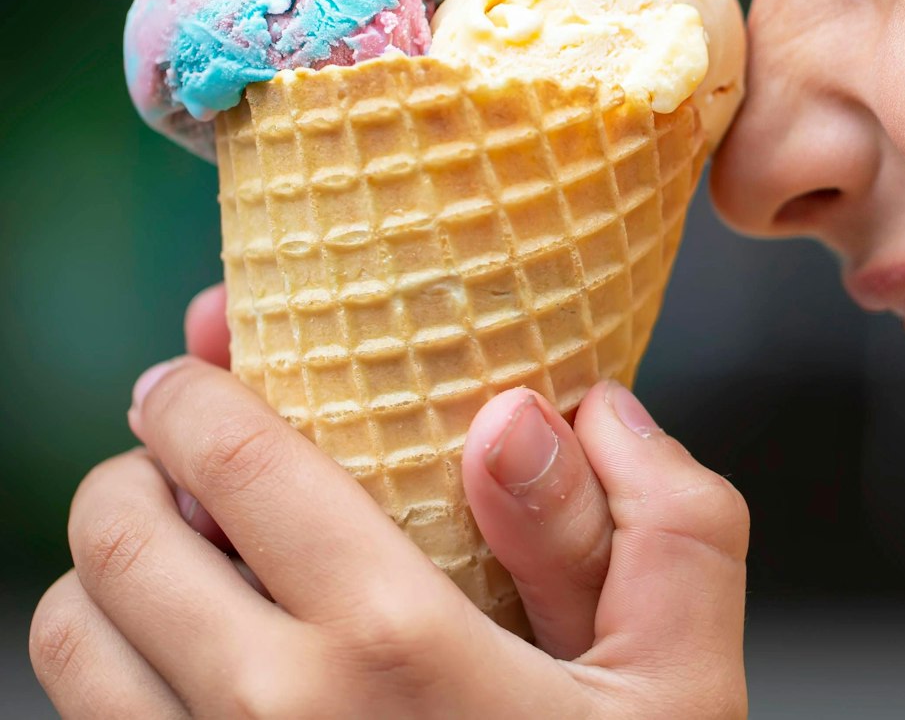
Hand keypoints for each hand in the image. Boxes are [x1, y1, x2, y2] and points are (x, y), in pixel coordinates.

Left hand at [30, 298, 749, 717]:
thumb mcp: (688, 684)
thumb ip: (661, 521)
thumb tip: (553, 410)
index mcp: (394, 647)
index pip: (237, 462)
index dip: (196, 392)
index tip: (193, 367)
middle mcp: (268, 718)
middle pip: (117, 538)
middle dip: (137, 473)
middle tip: (178, 462)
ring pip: (68, 641)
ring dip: (104, 578)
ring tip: (170, 566)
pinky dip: (108, 679)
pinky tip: (181, 673)